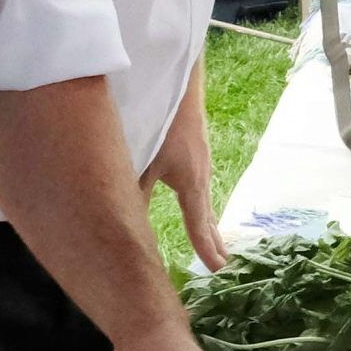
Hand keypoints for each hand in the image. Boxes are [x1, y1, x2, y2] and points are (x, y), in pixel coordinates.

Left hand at [147, 72, 228, 269]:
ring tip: (214, 239)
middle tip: (223, 263)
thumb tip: (128, 222)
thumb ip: (135, 193)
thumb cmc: (162, 121)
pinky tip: (196, 202)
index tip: (218, 270)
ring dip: (209, 222)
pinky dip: (202, 204)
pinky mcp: (195, 150)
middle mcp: (201, 175)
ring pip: (204, 200)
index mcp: (191, 183)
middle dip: (214, 240)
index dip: (206, 249)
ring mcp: (201, 161)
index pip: (199, 224)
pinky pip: (200, 186)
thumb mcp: (143, 162)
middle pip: (207, 215)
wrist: (180, 80)